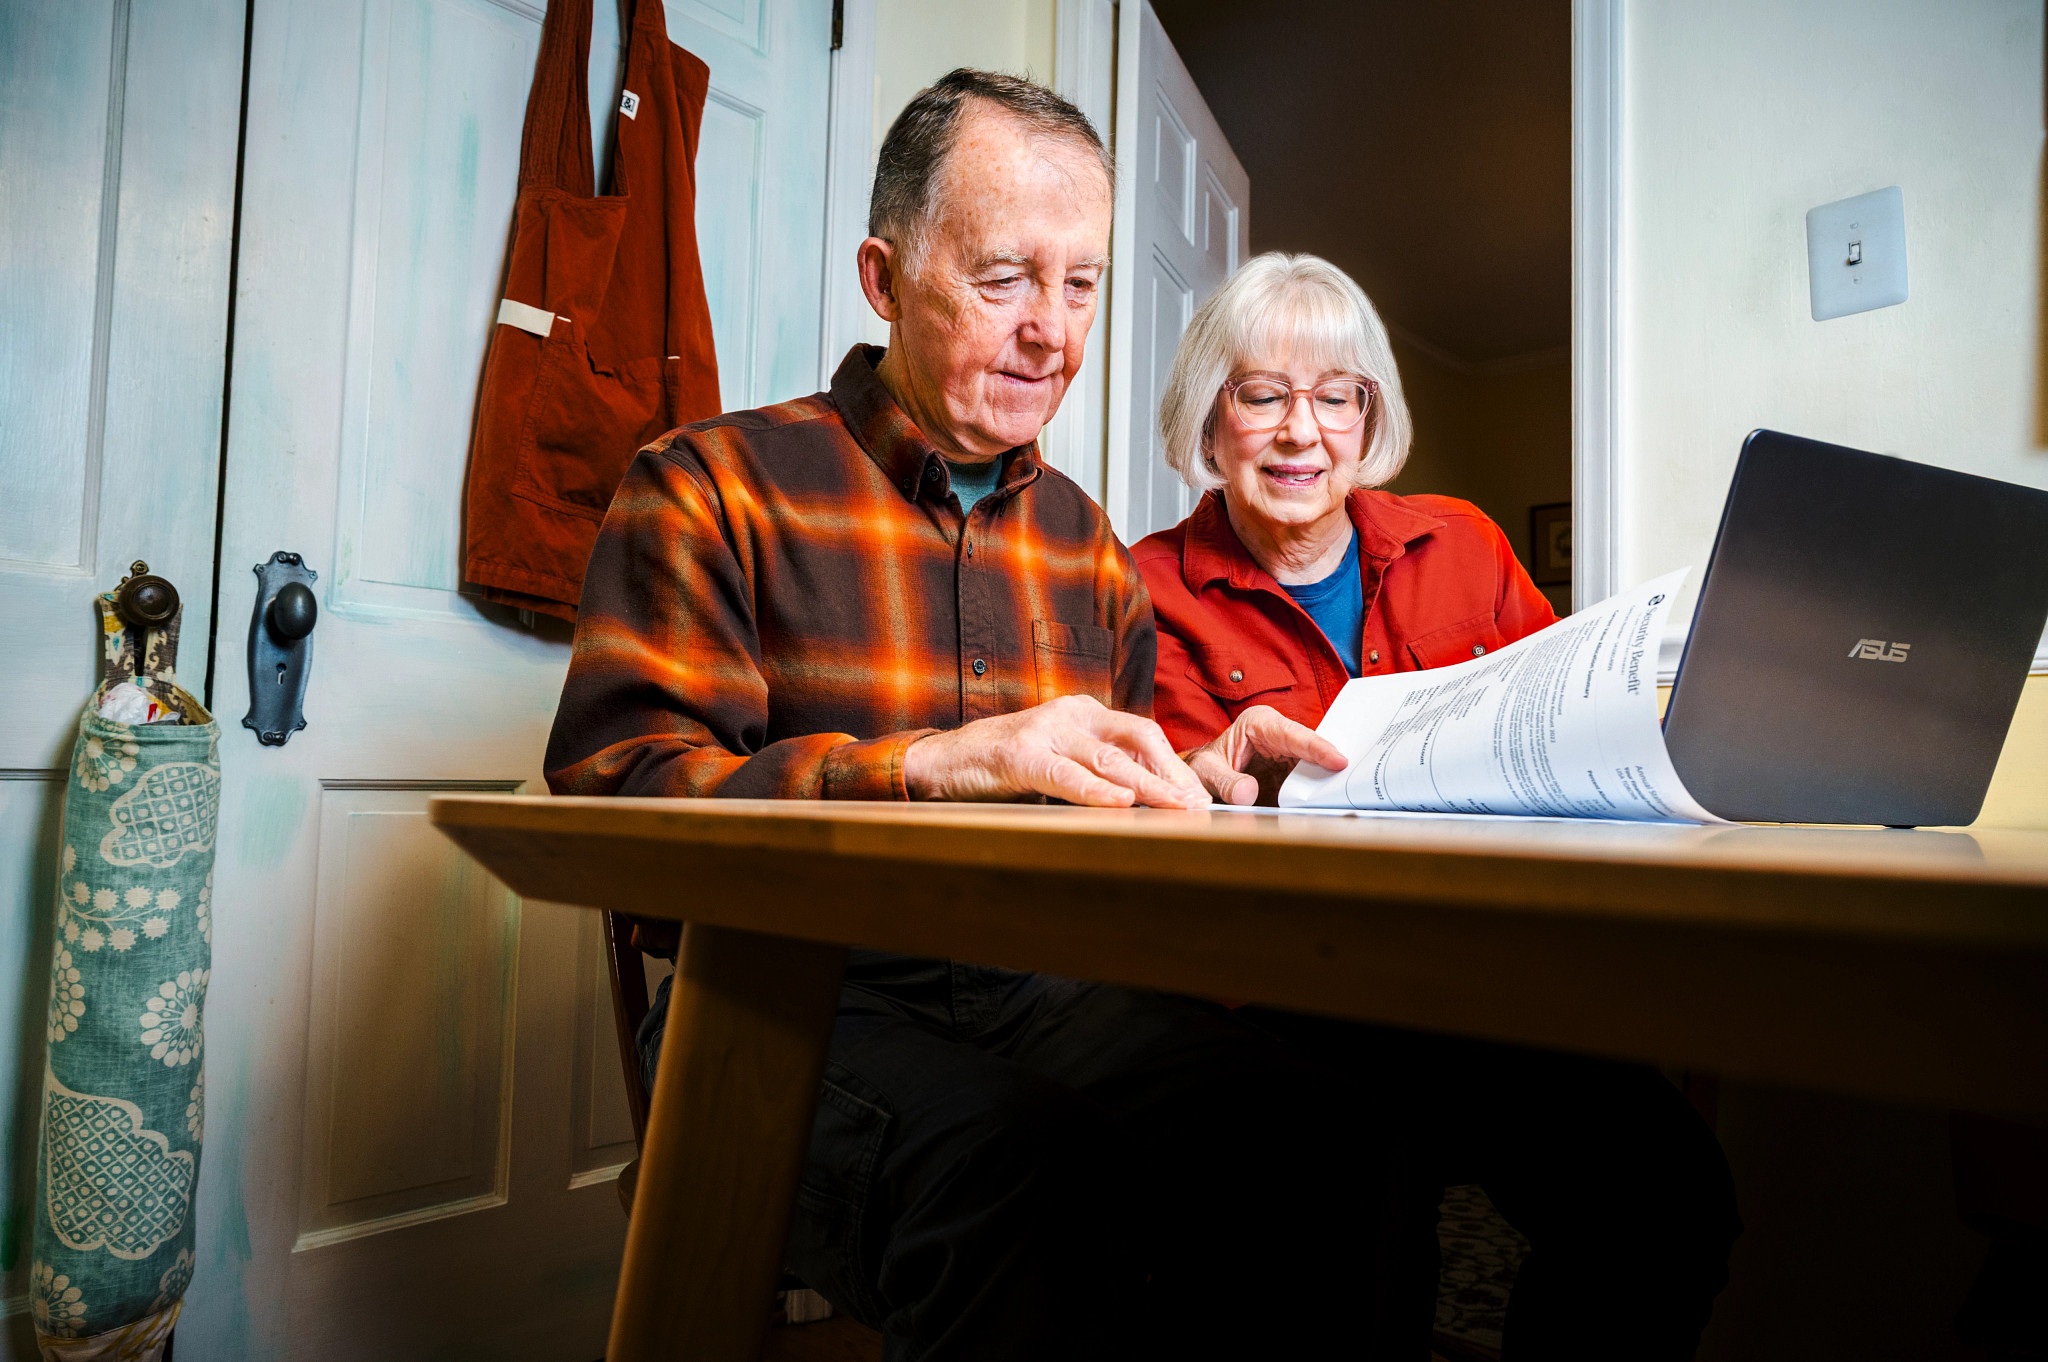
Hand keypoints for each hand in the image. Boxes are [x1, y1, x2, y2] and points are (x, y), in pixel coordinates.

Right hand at [904, 694, 1211, 807]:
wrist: (944, 761)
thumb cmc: (1007, 765)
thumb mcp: (1061, 758)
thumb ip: (1098, 768)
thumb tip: (1149, 800)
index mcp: (1086, 712)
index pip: (1143, 734)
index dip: (1174, 765)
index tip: (1198, 795)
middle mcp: (1071, 714)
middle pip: (1136, 741)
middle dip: (1171, 775)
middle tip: (1199, 805)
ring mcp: (1045, 730)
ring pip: (1108, 759)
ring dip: (1147, 786)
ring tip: (1175, 807)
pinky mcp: (1019, 755)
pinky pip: (1064, 775)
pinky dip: (1095, 791)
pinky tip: (1119, 804)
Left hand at [1185, 705, 1347, 806]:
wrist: (1204, 777)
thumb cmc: (1204, 767)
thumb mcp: (1207, 773)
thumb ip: (1226, 782)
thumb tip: (1247, 794)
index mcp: (1258, 722)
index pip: (1291, 734)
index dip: (1316, 748)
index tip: (1338, 761)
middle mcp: (1279, 732)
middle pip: (1312, 748)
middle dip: (1332, 762)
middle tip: (1355, 778)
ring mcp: (1289, 752)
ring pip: (1317, 765)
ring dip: (1330, 779)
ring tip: (1351, 791)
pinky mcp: (1294, 770)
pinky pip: (1313, 779)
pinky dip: (1322, 790)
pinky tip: (1335, 800)